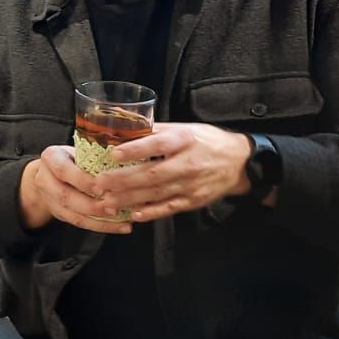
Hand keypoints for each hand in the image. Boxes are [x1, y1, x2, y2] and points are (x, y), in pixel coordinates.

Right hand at [18, 146, 132, 233]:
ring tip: (123, 223)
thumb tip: (126, 160)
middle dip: (92, 205)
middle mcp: (45, 180)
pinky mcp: (59, 214)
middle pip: (66, 196)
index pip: (64, 170)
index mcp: (51, 158)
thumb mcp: (78, 149)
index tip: (104, 187)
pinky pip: (79, 223)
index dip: (83, 181)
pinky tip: (119, 227)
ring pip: (73, 215)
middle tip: (115, 208)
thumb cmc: (72, 157)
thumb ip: (95, 156)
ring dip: (100, 221)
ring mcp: (50, 199)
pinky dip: (100, 226)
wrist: (48, 172)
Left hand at [94, 122, 252, 221]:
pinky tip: (134, 214)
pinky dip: (151, 212)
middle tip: (98, 184)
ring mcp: (191, 185)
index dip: (135, 149)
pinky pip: (169, 208)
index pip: (157, 144)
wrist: (239, 162)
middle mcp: (188, 163)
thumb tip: (124, 124)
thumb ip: (156, 129)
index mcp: (184, 140)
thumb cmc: (206, 141)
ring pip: (156, 193)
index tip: (113, 153)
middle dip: (122, 180)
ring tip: (107, 202)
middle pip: (152, 173)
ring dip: (129, 199)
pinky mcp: (193, 201)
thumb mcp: (185, 128)